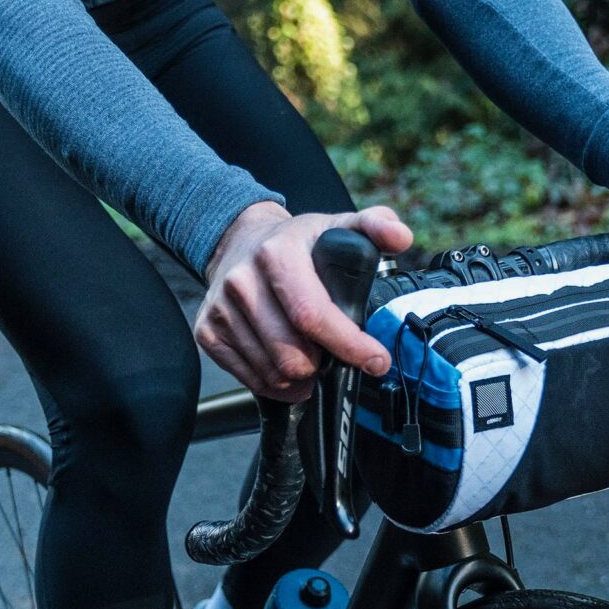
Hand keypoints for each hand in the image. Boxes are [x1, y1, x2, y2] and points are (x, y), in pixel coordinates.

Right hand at [197, 202, 414, 401]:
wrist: (238, 240)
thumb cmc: (295, 242)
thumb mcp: (338, 224)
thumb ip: (375, 225)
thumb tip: (400, 237)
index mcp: (276, 254)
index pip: (313, 315)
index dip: (349, 345)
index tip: (376, 361)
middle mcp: (242, 281)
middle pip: (292, 354)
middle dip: (324, 366)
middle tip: (336, 357)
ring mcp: (221, 309)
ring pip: (272, 372)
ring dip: (301, 378)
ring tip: (313, 361)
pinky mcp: (207, 332)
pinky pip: (248, 378)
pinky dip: (274, 383)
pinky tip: (287, 366)